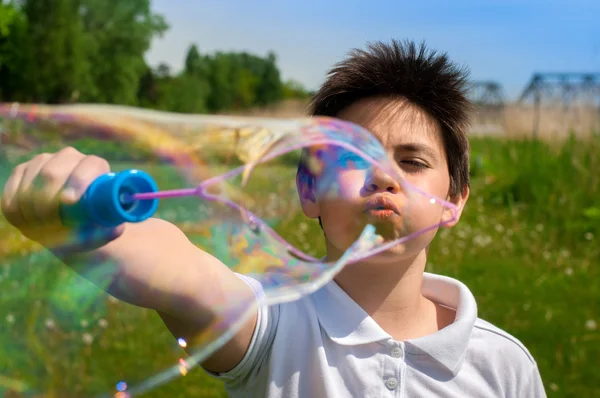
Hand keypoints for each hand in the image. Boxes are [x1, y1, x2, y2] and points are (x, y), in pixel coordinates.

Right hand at [1, 147, 123, 253]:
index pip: (90, 166)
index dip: (78, 181)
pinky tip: (29, 224)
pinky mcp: (21, 172)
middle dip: (48, 204)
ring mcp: (43, 161)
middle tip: (51, 226)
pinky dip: (18, 213)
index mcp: (97, 167)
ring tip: (44, 230)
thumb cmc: (92, 227)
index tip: (69, 201)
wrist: (69, 227)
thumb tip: (114, 229)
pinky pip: (12, 193)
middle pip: (52, 173)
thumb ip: (112, 229)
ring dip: (33, 213)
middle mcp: (70, 157)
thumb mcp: (106, 230)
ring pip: (30, 184)